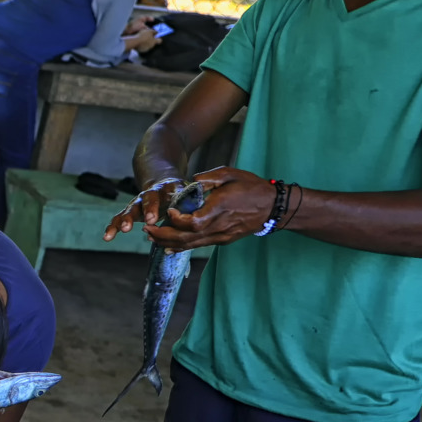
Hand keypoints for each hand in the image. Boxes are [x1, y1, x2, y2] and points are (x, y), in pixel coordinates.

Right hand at [104, 175, 186, 240]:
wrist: (163, 182)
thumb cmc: (179, 194)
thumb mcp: (188, 193)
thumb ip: (191, 203)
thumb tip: (197, 218)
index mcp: (169, 189)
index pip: (168, 194)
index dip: (164, 204)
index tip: (161, 215)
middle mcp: (152, 194)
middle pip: (148, 200)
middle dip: (148, 210)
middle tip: (149, 220)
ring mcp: (139, 201)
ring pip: (132, 208)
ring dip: (128, 218)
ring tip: (124, 229)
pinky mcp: (131, 209)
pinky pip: (119, 217)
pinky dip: (113, 226)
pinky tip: (107, 237)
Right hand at [122, 24, 158, 52]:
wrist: (135, 42)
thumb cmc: (143, 36)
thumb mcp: (149, 31)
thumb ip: (154, 32)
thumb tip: (157, 32)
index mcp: (154, 41)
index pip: (160, 41)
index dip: (158, 38)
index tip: (156, 36)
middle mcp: (151, 46)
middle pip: (153, 43)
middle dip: (151, 40)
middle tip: (147, 37)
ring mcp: (146, 49)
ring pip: (148, 46)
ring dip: (146, 43)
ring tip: (142, 40)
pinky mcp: (142, 51)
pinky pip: (143, 48)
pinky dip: (142, 46)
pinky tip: (139, 43)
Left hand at [142, 166, 275, 250]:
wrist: (273, 206)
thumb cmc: (251, 187)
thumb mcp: (231, 173)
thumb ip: (209, 177)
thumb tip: (191, 180)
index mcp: (220, 208)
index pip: (193, 223)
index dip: (177, 221)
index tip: (169, 212)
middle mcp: (219, 226)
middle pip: (187, 238)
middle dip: (164, 235)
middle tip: (147, 230)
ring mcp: (221, 235)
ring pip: (191, 244)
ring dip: (169, 242)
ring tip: (151, 237)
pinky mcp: (223, 239)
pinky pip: (199, 246)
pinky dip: (182, 247)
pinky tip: (168, 247)